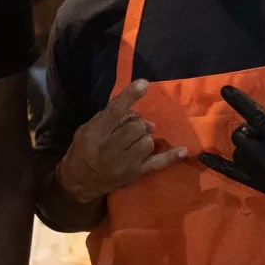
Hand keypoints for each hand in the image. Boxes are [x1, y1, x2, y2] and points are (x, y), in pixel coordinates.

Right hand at [56, 79, 186, 204]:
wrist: (81, 181)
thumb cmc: (83, 150)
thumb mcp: (87, 129)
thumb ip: (108, 117)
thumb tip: (135, 113)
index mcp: (96, 133)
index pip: (115, 111)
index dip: (130, 96)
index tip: (144, 83)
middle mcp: (111, 147)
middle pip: (137, 126)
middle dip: (136, 125)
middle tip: (128, 130)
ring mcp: (126, 162)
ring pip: (148, 141)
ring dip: (143, 139)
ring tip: (133, 143)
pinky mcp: (136, 173)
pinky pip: (158, 163)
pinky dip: (171, 157)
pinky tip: (183, 150)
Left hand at [199, 85, 264, 222]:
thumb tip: (263, 124)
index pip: (256, 117)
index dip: (240, 102)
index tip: (225, 90)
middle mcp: (264, 159)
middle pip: (240, 135)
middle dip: (249, 129)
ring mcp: (258, 174)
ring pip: (237, 151)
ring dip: (247, 145)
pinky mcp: (256, 185)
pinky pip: (231, 173)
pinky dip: (217, 163)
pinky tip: (203, 156)